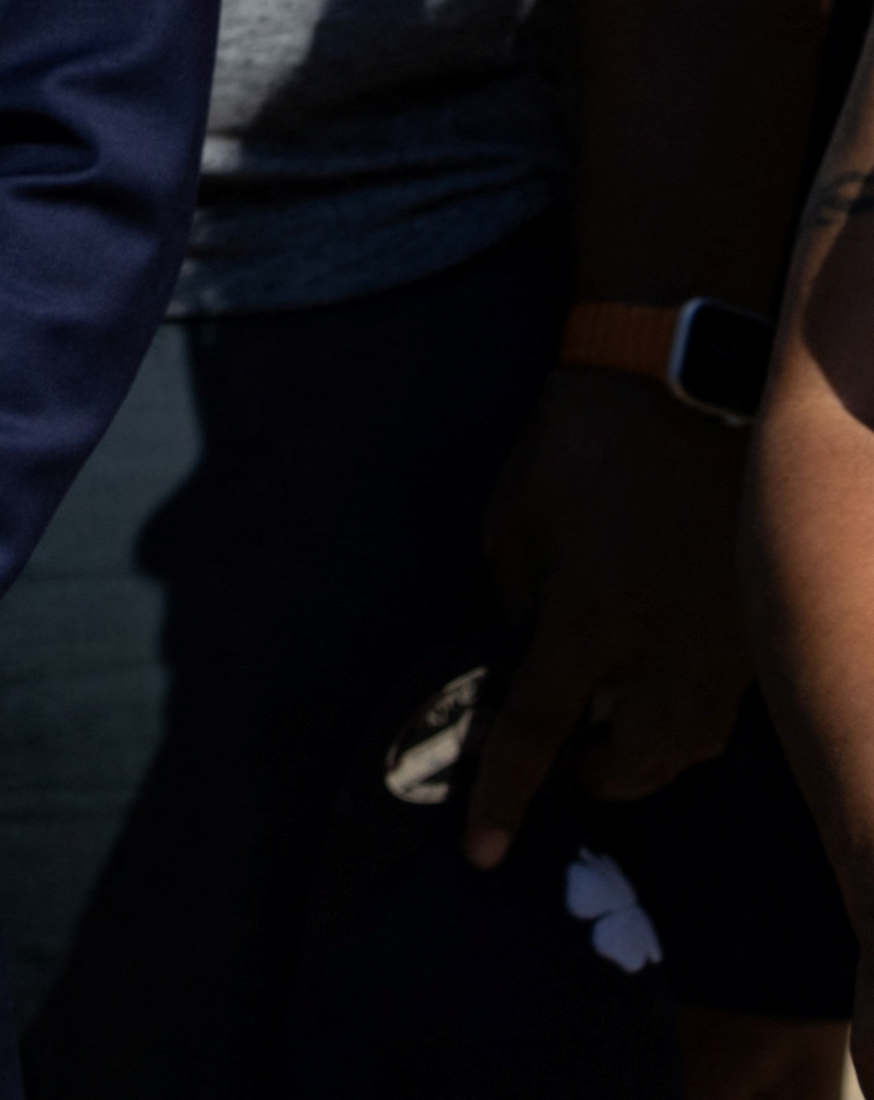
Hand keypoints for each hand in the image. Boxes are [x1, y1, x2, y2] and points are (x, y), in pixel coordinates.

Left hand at [466, 367, 754, 861]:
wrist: (686, 385)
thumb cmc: (579, 445)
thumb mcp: (514, 520)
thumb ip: (516, 602)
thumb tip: (523, 654)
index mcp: (588, 623)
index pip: (538, 734)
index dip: (504, 798)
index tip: (482, 855)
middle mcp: (665, 648)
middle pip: (634, 764)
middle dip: (596, 778)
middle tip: (567, 757)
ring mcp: (726, 639)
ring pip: (691, 743)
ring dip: (647, 751)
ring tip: (613, 724)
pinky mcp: (759, 619)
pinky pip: (727, 699)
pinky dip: (689, 709)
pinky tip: (662, 679)